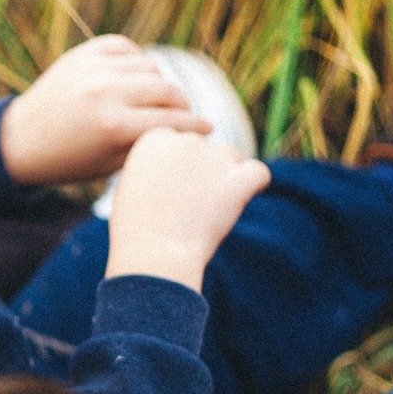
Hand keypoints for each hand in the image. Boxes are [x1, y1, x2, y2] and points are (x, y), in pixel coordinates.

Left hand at [0, 34, 213, 184]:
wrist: (21, 140)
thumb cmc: (70, 161)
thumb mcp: (112, 165)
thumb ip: (149, 143)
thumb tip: (189, 129)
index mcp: (114, 126)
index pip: (172, 121)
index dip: (196, 126)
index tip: (209, 129)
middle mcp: (106, 92)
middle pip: (168, 90)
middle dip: (182, 105)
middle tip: (184, 115)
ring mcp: (94, 68)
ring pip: (151, 68)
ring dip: (159, 84)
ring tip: (159, 99)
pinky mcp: (84, 53)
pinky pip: (127, 48)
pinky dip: (137, 61)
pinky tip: (136, 77)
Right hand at [103, 128, 269, 290]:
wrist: (153, 254)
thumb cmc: (137, 230)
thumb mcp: (133, 189)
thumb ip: (156, 169)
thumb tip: (182, 170)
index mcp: (156, 139)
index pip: (178, 142)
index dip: (178, 167)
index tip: (172, 191)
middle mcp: (186, 140)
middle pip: (206, 148)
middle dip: (203, 171)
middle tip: (192, 205)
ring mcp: (214, 157)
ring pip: (232, 156)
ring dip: (226, 176)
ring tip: (212, 210)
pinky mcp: (238, 178)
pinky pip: (259, 172)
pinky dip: (256, 183)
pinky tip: (247, 197)